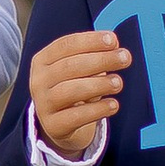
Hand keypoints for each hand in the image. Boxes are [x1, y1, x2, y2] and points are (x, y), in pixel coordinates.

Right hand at [28, 29, 130, 159]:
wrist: (59, 122)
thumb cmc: (73, 86)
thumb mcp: (76, 68)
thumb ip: (92, 55)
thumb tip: (115, 49)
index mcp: (42, 60)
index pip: (65, 45)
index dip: (90, 41)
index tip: (113, 40)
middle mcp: (39, 81)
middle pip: (69, 66)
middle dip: (101, 59)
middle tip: (125, 58)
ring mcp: (44, 104)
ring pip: (70, 91)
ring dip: (99, 84)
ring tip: (118, 82)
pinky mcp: (54, 125)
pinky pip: (76, 116)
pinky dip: (98, 109)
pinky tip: (113, 104)